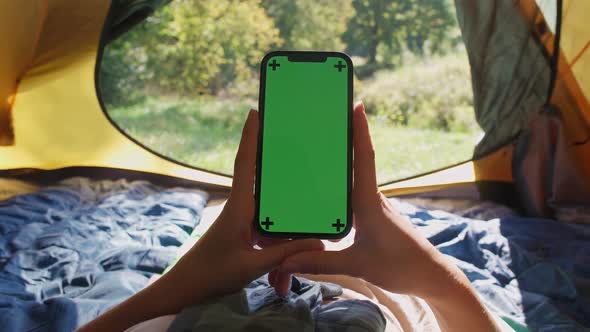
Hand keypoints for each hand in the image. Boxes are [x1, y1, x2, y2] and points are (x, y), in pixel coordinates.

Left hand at [77, 110, 322, 331]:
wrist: (181, 292)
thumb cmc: (211, 275)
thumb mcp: (252, 265)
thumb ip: (285, 253)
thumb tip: (319, 244)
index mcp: (238, 207)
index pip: (245, 164)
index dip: (250, 137)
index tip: (255, 112)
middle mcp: (241, 210)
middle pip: (268, 194)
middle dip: (283, 196)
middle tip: (302, 172)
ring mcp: (242, 225)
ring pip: (270, 228)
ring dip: (279, 253)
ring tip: (280, 284)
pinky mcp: (243, 238)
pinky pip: (266, 242)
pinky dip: (273, 261)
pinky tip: (278, 284)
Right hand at [278, 102, 501, 330]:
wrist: (431, 277)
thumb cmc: (400, 267)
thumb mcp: (357, 265)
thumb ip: (319, 262)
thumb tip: (285, 260)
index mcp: (369, 202)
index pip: (364, 159)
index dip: (360, 131)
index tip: (356, 105)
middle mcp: (373, 199)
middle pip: (357, 162)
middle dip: (344, 139)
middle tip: (325, 118)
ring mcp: (375, 207)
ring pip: (354, 180)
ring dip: (342, 162)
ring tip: (319, 149)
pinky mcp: (375, 217)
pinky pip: (355, 195)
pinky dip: (342, 187)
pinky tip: (326, 192)